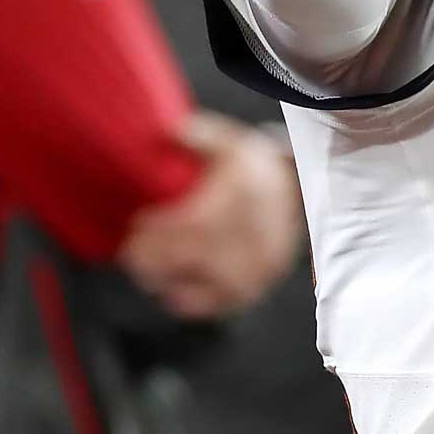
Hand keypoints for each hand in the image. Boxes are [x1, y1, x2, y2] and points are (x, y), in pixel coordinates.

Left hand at [119, 114, 302, 319]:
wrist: (300, 190)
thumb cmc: (256, 167)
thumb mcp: (231, 141)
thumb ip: (198, 134)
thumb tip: (166, 131)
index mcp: (241, 198)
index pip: (189, 225)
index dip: (156, 230)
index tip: (137, 224)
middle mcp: (250, 234)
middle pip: (188, 258)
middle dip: (152, 257)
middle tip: (132, 251)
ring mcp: (257, 263)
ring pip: (203, 283)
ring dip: (167, 280)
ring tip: (149, 271)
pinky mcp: (260, 282)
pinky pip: (221, 303)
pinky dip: (193, 302)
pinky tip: (173, 293)